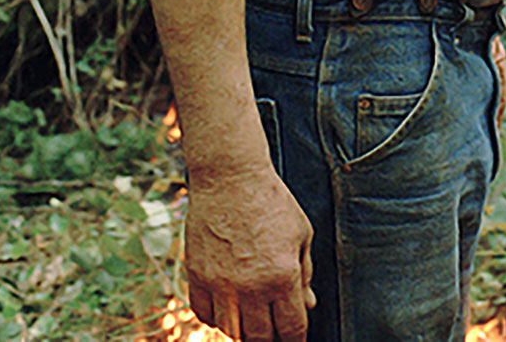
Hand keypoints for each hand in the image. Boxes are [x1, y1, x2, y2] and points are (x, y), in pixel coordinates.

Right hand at [183, 168, 315, 341]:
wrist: (230, 179)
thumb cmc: (272, 202)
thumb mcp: (300, 233)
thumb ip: (305, 272)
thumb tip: (309, 304)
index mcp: (282, 275)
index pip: (292, 328)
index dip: (296, 339)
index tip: (296, 338)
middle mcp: (250, 286)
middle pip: (259, 338)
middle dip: (270, 340)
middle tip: (275, 331)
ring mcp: (220, 285)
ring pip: (231, 332)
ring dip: (244, 332)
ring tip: (253, 320)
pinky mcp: (197, 278)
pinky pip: (205, 316)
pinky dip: (217, 318)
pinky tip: (229, 308)